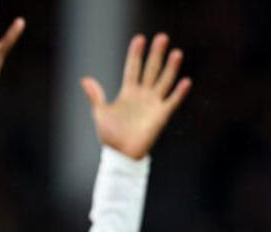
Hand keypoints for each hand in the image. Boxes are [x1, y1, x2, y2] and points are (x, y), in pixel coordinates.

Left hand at [81, 33, 191, 159]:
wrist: (121, 155)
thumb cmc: (110, 136)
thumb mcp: (100, 113)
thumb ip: (95, 95)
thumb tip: (85, 79)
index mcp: (128, 92)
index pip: (133, 68)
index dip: (135, 54)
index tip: (139, 39)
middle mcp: (142, 95)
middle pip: (151, 69)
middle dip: (156, 54)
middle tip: (162, 37)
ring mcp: (153, 104)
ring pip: (164, 81)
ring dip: (171, 68)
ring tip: (176, 52)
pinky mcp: (161, 115)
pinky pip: (172, 101)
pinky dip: (179, 92)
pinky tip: (185, 81)